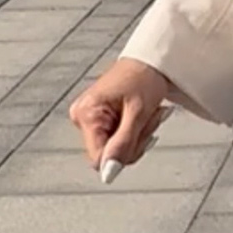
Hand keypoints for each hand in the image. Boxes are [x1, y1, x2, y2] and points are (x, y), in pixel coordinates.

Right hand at [69, 58, 178, 172]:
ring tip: (149, 114)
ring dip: (138, 135)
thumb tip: (108, 173)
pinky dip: (134, 130)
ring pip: (116, 147)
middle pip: (109, 153)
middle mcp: (82, 117)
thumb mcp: (138, 113)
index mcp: (87, 114)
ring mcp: (89, 118)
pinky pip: (117, 137)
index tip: (144, 139)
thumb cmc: (144, 77)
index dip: (122, 156)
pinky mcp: (98, 118)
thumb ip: (123, 144)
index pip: (98, 158)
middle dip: (135, 141)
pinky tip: (143, 116)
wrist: (150, 59)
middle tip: (150, 120)